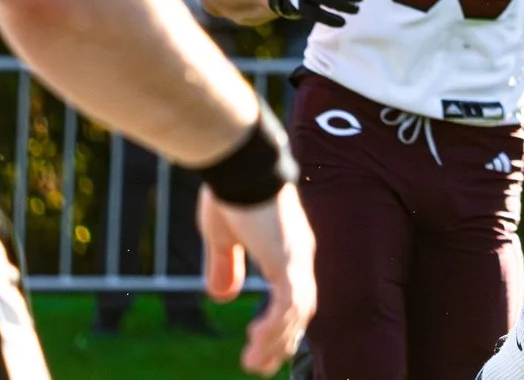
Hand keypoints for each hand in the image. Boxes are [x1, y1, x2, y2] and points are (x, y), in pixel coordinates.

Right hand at [200, 182, 315, 375]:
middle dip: (282, 341)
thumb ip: (225, 265)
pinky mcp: (287, 257)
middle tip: (260, 367)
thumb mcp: (223, 237)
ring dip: (277, 340)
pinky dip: (277, 324)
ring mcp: (297, 256)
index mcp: (287, 250)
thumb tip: (224, 297)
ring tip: (254, 363)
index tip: (262, 346)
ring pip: (297, 311)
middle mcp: (299, 255)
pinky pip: (288, 301)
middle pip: (300, 309)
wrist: (238, 163)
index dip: (281, 323)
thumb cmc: (230, 191)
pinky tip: (258, 340)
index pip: (293, 296)